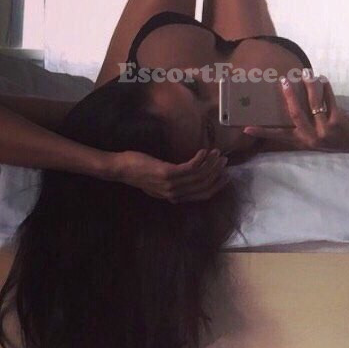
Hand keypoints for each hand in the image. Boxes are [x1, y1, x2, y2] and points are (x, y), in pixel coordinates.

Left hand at [109, 148, 228, 202]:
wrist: (122, 169)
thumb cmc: (139, 172)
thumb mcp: (158, 182)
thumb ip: (172, 183)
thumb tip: (187, 178)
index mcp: (174, 197)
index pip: (202, 194)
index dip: (216, 186)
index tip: (226, 175)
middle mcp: (174, 193)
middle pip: (203, 185)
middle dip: (217, 172)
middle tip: (225, 160)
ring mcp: (171, 184)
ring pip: (199, 176)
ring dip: (211, 163)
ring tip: (217, 152)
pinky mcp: (167, 173)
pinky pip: (190, 168)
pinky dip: (199, 159)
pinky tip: (203, 151)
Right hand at [243, 72, 348, 154]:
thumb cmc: (333, 137)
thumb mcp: (315, 136)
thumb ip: (304, 123)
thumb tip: (291, 99)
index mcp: (302, 141)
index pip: (279, 136)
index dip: (263, 132)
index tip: (246, 129)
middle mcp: (311, 137)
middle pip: (295, 113)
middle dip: (289, 95)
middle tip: (283, 80)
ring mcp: (325, 130)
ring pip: (313, 103)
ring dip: (309, 86)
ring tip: (305, 73)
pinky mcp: (337, 121)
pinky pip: (329, 100)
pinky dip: (325, 87)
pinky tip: (322, 79)